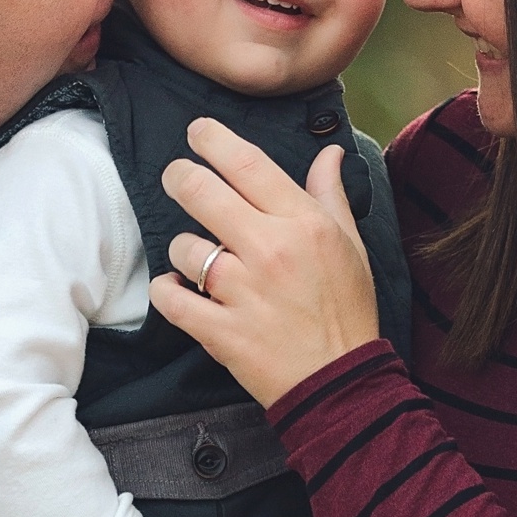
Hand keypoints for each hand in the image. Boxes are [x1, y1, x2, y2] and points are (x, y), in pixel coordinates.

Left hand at [150, 120, 381, 405]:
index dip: (212, 140)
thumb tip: (329, 152)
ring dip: (183, 248)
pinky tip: (177, 288)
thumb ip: (330, 196)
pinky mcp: (220, 331)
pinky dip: (166, 289)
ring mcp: (242, 292)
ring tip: (197, 259)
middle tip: (176, 177)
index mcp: (304, 224)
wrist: (341, 383)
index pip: (247, 164)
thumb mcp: (350, 246)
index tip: (197, 132)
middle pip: (201, 191)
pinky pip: (170, 298)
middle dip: (179, 176)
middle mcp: (270, 250)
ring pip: (183, 245)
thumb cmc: (347, 311)